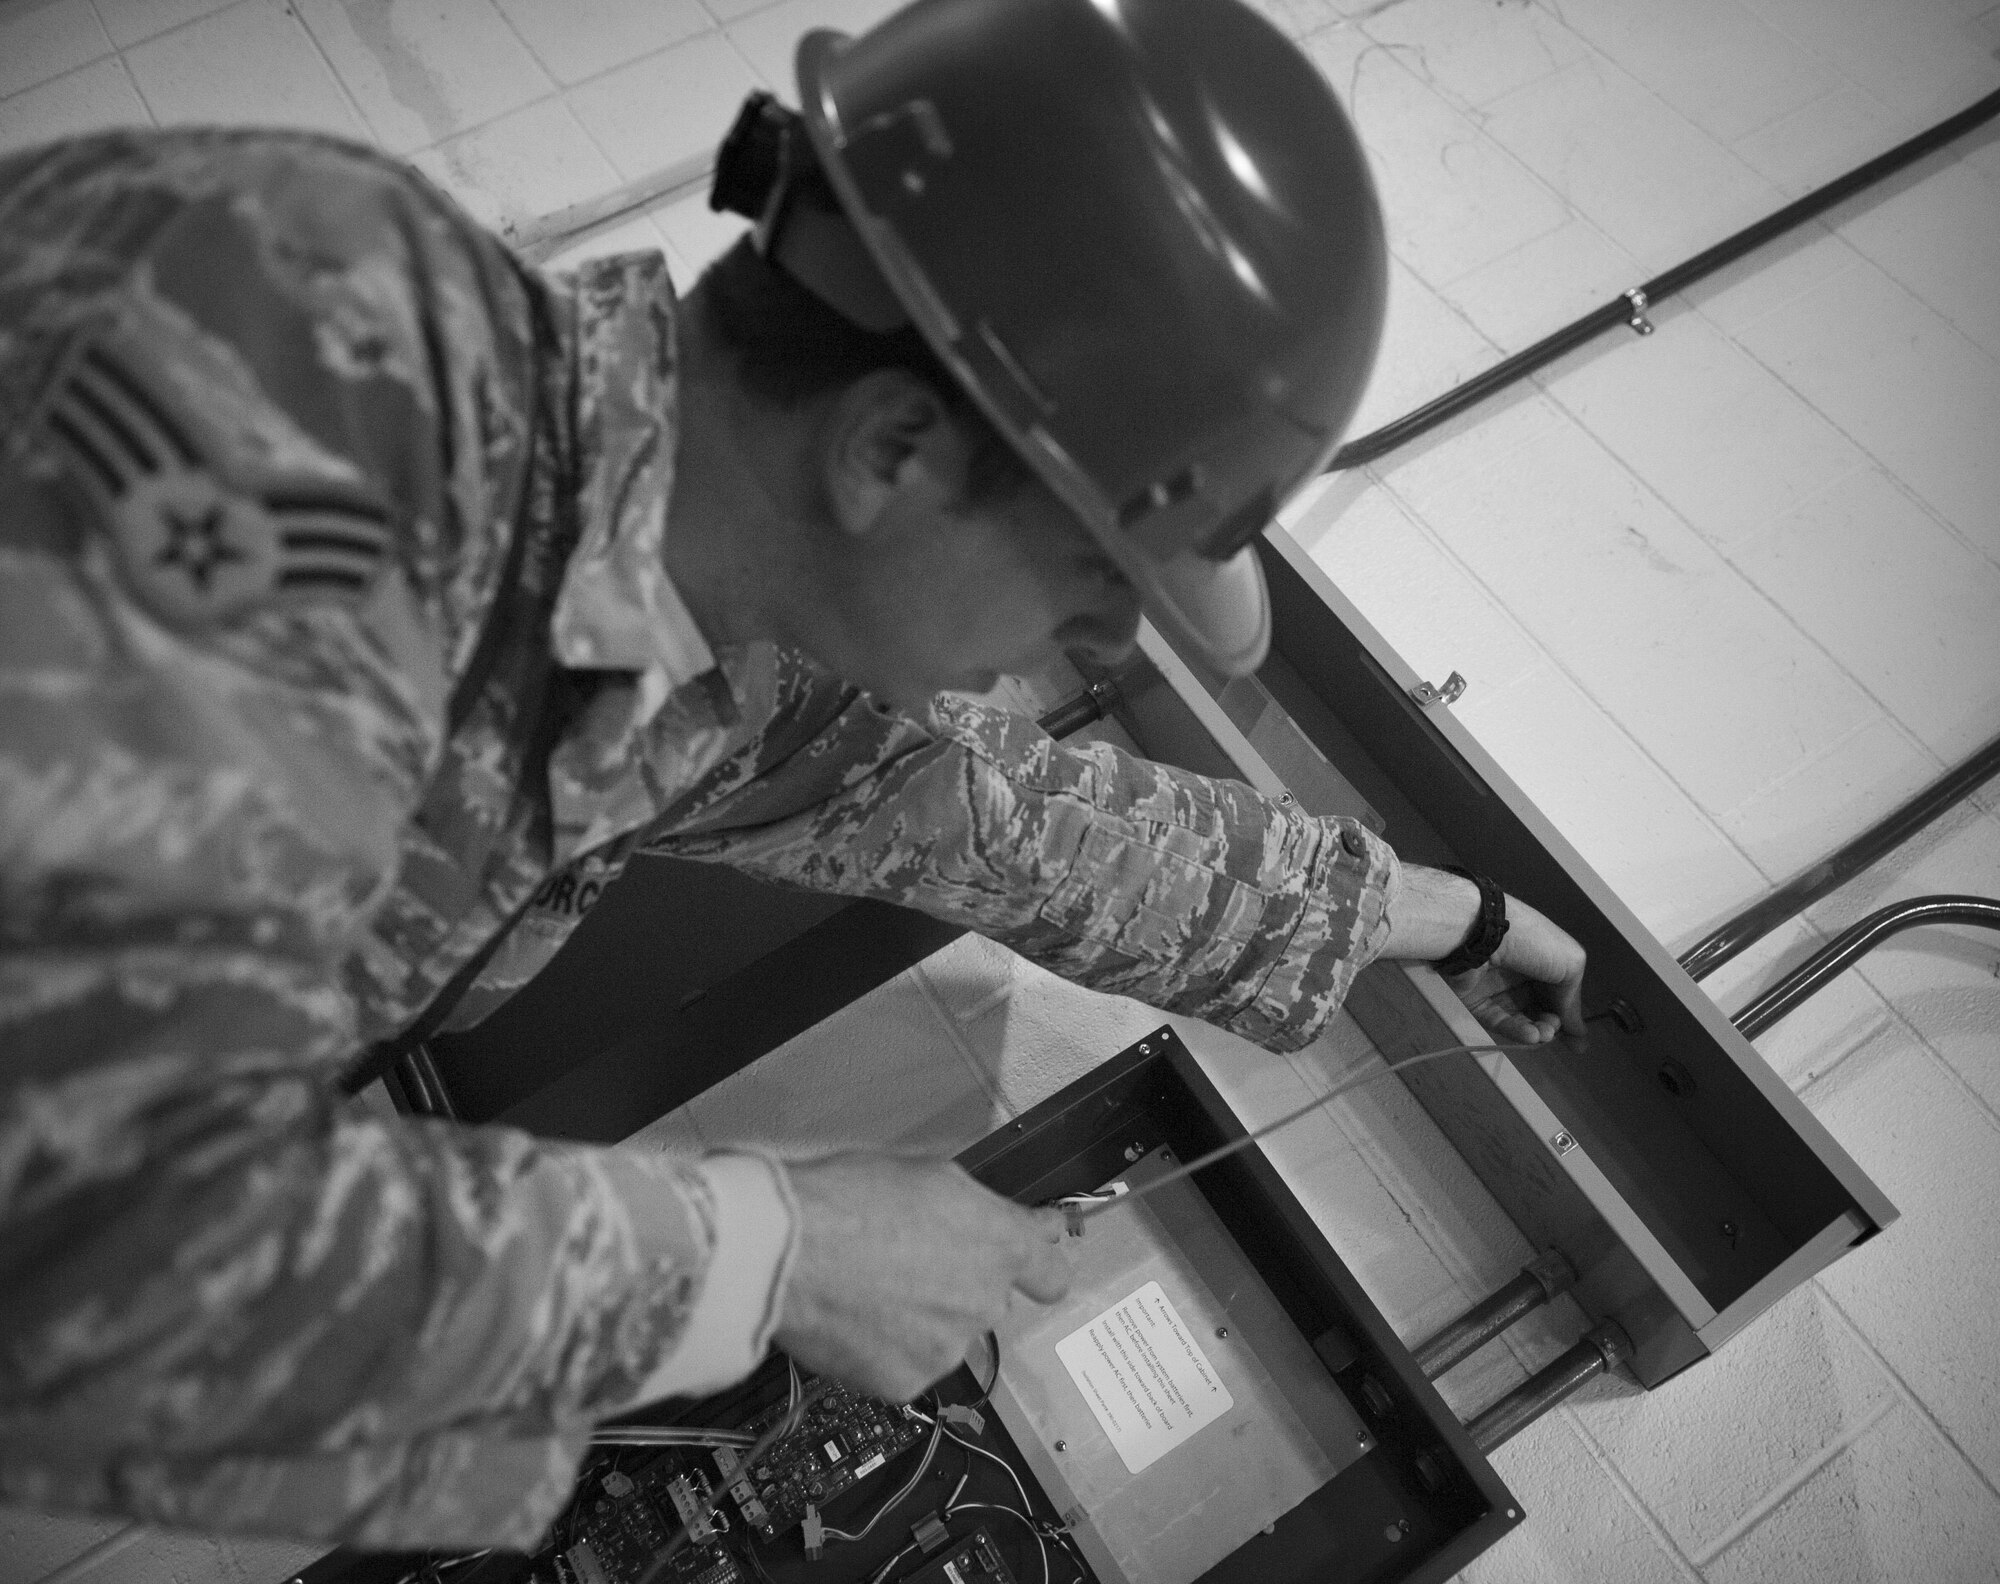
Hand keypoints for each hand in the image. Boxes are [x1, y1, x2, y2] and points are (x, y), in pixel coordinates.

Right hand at [774, 1153, 1072, 1401]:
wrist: (786, 1254)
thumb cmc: (847, 1200)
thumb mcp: (929, 1175)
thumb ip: (981, 1210)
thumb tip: (1011, 1223)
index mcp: (1000, 1245)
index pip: (1051, 1273)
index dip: (1038, 1266)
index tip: (1031, 1259)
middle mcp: (985, 1302)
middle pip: (988, 1300)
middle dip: (959, 1283)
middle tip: (909, 1260)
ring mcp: (948, 1348)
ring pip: (945, 1334)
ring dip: (921, 1318)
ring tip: (870, 1285)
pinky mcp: (907, 1382)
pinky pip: (908, 1364)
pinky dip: (887, 1347)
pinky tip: (857, 1317)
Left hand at [1447, 892, 1587, 1048]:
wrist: (1482, 934)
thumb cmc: (1533, 942)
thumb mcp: (1569, 963)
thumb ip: (1572, 998)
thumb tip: (1579, 1032)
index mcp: (1541, 957)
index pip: (1556, 991)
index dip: (1566, 1013)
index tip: (1577, 1038)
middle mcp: (1517, 972)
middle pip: (1538, 1008)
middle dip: (1551, 1024)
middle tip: (1555, 1029)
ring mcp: (1494, 987)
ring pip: (1519, 1018)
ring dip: (1536, 1031)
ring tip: (1544, 1034)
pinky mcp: (1474, 1000)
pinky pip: (1497, 1020)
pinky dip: (1516, 1031)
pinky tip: (1531, 1035)